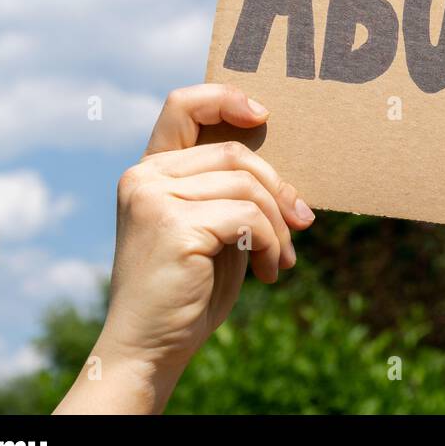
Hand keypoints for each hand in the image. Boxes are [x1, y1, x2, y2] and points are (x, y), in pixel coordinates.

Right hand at [55, 84, 314, 413]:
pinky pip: (248, 218)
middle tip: (301, 223)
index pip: (182, 105)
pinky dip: (271, 245)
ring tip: (282, 259)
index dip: (225, 98)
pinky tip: (269, 272)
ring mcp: (154, 198)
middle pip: (235, 154)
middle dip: (278, 189)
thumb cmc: (188, 289)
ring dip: (278, 226)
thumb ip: (230, 192)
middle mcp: (143, 177)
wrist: (151, 347)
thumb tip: (289, 177)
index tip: (262, 114)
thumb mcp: (212, 228)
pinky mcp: (173, 224)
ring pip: (247, 187)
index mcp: (149, 171)